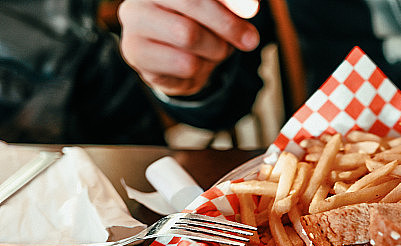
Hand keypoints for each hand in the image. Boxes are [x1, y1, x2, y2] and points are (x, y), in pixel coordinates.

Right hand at [118, 0, 260, 95]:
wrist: (175, 62)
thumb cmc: (200, 26)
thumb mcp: (218, 11)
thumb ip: (231, 4)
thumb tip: (250, 8)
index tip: (252, 11)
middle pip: (192, 4)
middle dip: (227, 25)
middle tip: (249, 41)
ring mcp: (133, 24)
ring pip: (189, 36)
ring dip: (215, 49)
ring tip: (215, 51)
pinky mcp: (136, 53)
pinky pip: (184, 64)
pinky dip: (201, 69)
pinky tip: (195, 65)